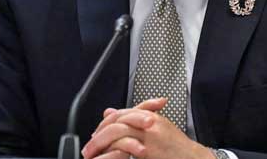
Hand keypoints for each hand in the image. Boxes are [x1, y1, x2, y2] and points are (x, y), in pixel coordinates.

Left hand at [82, 98, 212, 158]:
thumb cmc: (176, 148)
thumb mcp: (157, 128)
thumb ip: (134, 120)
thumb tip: (109, 112)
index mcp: (150, 116)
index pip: (121, 113)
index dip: (106, 123)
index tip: (96, 134)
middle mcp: (149, 122)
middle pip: (117, 120)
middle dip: (100, 132)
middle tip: (90, 146)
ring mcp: (149, 135)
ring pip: (117, 131)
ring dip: (101, 142)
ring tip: (92, 154)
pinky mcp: (148, 150)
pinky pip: (124, 146)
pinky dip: (112, 151)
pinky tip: (107, 156)